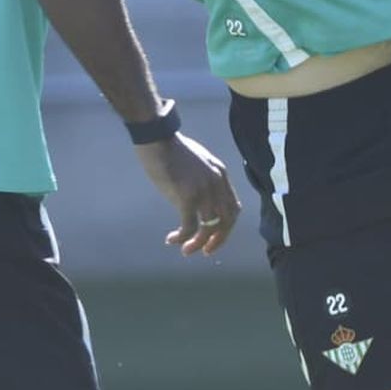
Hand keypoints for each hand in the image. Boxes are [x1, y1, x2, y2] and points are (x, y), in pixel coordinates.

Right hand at [134, 134, 241, 255]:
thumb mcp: (196, 164)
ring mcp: (204, 189)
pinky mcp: (187, 195)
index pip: (233, 207)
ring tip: (185, 250)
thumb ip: (202, 181)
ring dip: (198, 243)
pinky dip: (183, 237)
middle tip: (205, 251)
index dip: (226, 227)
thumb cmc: (170, 150)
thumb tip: (197, 203)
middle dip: (218, 240)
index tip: (213, 237)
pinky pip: (190, 225)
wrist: (157, 138)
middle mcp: (217, 183)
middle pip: (227, 220)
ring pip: (209, 227)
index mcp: (220, 174)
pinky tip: (172, 239)